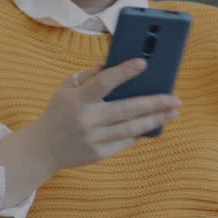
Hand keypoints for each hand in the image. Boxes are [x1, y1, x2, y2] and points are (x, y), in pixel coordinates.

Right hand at [27, 59, 181, 172]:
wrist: (41, 150)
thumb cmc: (59, 113)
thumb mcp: (66, 90)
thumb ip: (87, 76)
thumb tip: (110, 63)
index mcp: (77, 100)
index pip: (103, 82)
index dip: (124, 72)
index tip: (144, 63)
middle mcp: (87, 120)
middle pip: (127, 109)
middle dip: (155, 103)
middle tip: (176, 99)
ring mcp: (93, 139)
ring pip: (132, 128)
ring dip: (155, 120)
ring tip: (173, 112)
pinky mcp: (99, 154)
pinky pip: (125, 141)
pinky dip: (140, 132)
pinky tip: (154, 125)